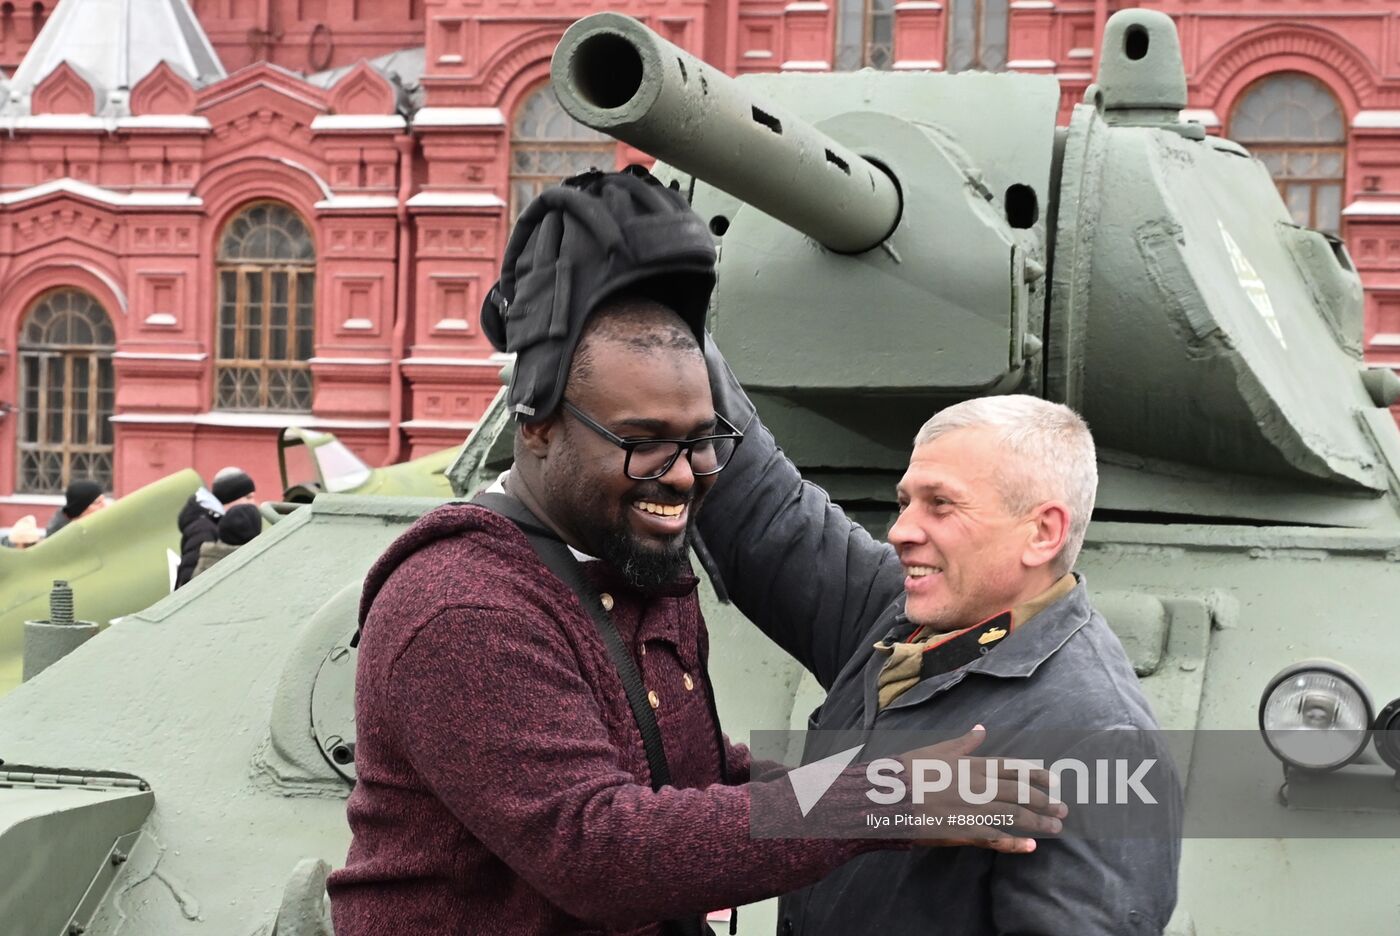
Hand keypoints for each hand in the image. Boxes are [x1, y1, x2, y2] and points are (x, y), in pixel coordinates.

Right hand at [898, 725, 1064, 853]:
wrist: (889, 796)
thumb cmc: (910, 770)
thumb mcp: (937, 750)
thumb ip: (963, 743)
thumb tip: (981, 729)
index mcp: (972, 764)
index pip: (1012, 768)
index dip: (1034, 774)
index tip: (1052, 779)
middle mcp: (979, 786)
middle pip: (1020, 792)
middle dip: (1044, 800)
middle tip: (1062, 808)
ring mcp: (974, 809)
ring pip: (1015, 815)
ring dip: (1038, 821)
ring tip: (1055, 828)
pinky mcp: (965, 830)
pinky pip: (996, 838)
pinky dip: (1015, 843)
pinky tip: (1030, 846)